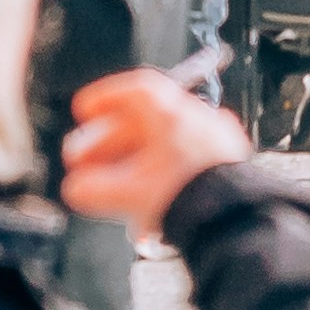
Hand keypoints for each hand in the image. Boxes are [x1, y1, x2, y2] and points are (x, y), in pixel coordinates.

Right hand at [62, 68, 251, 225]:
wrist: (232, 221)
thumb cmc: (184, 198)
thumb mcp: (129, 194)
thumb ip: (95, 190)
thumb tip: (77, 188)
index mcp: (175, 115)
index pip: (138, 89)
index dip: (105, 97)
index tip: (85, 110)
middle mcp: (199, 120)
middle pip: (147, 120)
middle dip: (110, 141)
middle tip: (86, 161)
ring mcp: (218, 142)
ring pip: (166, 142)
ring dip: (133, 159)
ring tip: (112, 185)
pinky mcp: (229, 166)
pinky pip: (186, 161)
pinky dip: (159, 172)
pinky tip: (145, 197)